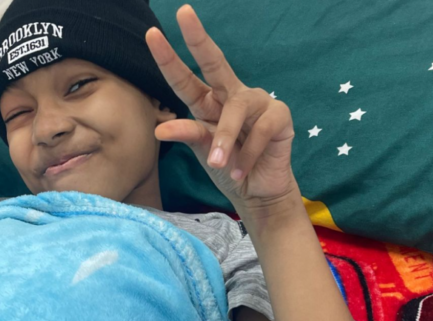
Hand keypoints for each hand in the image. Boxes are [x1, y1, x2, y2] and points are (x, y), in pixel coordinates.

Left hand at [146, 5, 296, 212]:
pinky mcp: (280, 115)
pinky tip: (241, 171)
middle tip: (183, 14)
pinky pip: (260, 130)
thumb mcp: (203, 152)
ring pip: (235, 109)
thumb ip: (187, 135)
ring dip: (225, 139)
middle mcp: (231, 95)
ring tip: (219, 164)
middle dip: (198, 39)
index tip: (152, 33)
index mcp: (207, 103)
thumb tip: (159, 129)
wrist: (257, 191)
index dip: (168, 58)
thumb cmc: (228, 167)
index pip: (184, 78)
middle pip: (214, 62)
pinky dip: (248, 154)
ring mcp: (257, 102)